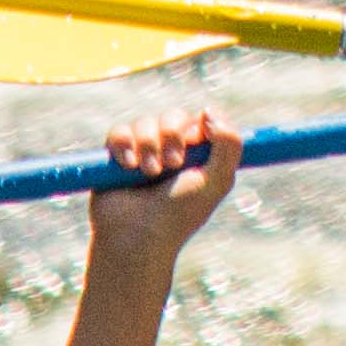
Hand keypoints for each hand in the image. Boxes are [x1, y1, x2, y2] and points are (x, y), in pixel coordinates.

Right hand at [88, 108, 239, 259]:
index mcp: (200, 154)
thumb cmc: (179, 213)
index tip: (194, 148)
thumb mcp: (216, 181)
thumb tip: (209, 109)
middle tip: (172, 164)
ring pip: (145, 122)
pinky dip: (124, 144)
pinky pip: (118, 132)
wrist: (136, 236)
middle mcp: (173, 150)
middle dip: (171, 136)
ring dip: (148, 145)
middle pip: (173, 116)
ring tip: (149, 173)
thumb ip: (228, 144)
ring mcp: (144, 151)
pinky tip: (129, 166)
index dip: (198, 128)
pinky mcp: (117, 157)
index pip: (202, 119)